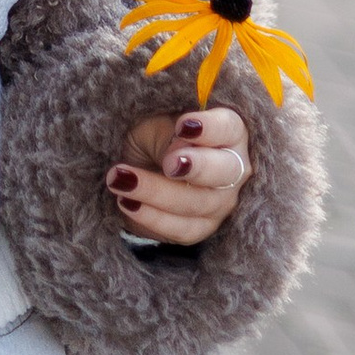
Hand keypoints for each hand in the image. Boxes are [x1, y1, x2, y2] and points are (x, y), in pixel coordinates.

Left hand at [106, 106, 250, 245]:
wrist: (137, 165)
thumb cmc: (154, 136)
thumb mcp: (154, 124)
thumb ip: (169, 134)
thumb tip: (176, 154)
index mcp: (228, 133)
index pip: (230, 127)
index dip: (210, 128)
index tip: (182, 126)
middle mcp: (233, 169)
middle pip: (225, 171)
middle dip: (197, 167)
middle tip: (169, 163)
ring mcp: (221, 203)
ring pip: (197, 203)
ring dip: (156, 192)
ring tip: (121, 179)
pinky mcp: (201, 228)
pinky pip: (182, 230)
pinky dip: (151, 217)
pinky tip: (126, 202)